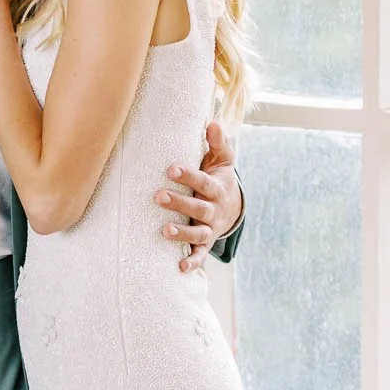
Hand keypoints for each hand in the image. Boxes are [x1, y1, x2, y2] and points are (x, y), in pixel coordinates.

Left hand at [156, 123, 243, 273]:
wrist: (232, 206)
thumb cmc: (219, 177)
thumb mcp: (222, 160)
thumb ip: (217, 142)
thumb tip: (212, 121)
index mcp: (217, 188)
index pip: (203, 182)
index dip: (188, 176)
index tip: (170, 169)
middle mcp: (214, 209)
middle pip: (199, 208)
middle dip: (180, 203)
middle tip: (157, 196)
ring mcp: (210, 228)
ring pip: (198, 232)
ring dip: (183, 233)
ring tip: (164, 230)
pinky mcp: (206, 242)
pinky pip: (200, 253)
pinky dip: (193, 262)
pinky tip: (180, 267)